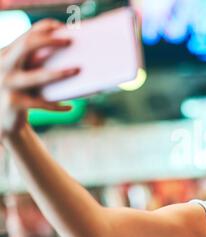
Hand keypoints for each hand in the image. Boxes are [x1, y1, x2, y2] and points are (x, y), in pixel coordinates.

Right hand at [0, 19, 78, 139]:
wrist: (2, 120)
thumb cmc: (20, 93)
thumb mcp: (23, 75)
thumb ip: (36, 64)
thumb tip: (72, 56)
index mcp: (6, 54)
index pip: (26, 34)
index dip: (44, 27)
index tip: (61, 26)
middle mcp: (3, 65)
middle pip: (27, 44)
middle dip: (50, 40)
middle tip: (70, 41)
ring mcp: (6, 83)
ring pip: (36, 76)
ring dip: (59, 73)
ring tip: (77, 70)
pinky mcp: (13, 102)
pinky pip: (41, 103)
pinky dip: (57, 106)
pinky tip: (69, 107)